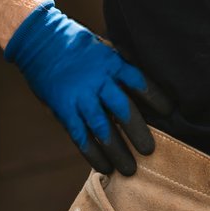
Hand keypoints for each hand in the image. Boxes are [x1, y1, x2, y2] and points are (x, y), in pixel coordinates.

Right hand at [3, 0, 171, 174]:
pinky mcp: (64, 110)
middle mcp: (98, 81)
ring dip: (117, 151)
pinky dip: (93, 154)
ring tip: (130, 170)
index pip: (140, 83)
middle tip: (149, 151)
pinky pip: (81, 136)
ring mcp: (80, 97)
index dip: (155, 99)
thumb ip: (120, 68)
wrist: (40, 40)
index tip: (168, 112)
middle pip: (124, 110)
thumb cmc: (77, 45)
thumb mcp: (104, 49)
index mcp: (112, 63)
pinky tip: (104, 167)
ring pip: (103, 129)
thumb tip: (142, 91)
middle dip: (138, 133)